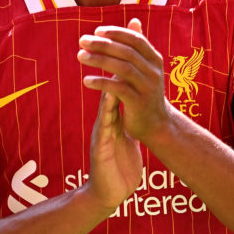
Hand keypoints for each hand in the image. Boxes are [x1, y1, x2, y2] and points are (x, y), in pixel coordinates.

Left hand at [77, 18, 171, 142]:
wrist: (156, 124)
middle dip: (103, 44)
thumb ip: (137, 46)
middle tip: (82, 41)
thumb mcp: (145, 67)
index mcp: (155, 60)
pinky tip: (86, 80)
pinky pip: (118, 89)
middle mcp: (154, 71)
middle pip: (127, 52)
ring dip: (99, 60)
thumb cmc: (145, 92)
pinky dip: (101, 82)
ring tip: (80, 56)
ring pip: (122, 68)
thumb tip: (134, 20)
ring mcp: (148, 87)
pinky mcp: (139, 103)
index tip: (96, 31)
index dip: (116, 33)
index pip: (135, 40)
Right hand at [78, 18, 164, 212]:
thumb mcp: (124, 136)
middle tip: (109, 40)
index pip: (116, 86)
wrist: (109, 193)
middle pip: (106, 88)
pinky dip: (106, 113)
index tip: (131, 40)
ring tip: (106, 63)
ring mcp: (102, 133)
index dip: (122, 65)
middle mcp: (105, 121)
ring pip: (103, 104)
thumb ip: (125, 118)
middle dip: (108, 65)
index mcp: (112, 118)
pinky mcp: (102, 148)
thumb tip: (131, 101)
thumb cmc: (118, 165)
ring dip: (102, 84)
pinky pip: (105, 127)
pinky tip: (108, 99)